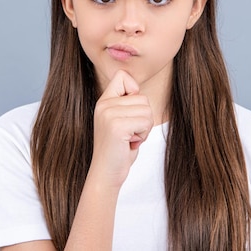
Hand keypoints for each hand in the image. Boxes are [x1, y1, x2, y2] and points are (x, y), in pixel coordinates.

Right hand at [88, 70, 153, 188]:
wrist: (106, 174)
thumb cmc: (118, 149)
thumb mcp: (120, 121)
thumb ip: (126, 104)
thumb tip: (138, 89)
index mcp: (103, 101)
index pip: (123, 76)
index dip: (134, 91)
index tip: (129, 113)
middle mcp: (104, 104)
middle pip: (142, 97)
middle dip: (143, 118)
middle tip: (129, 133)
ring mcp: (109, 114)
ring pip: (147, 109)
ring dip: (144, 128)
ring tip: (129, 138)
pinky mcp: (117, 126)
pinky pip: (146, 121)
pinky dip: (143, 135)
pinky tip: (130, 143)